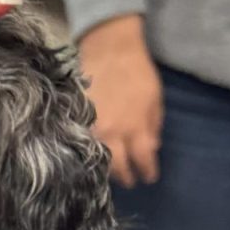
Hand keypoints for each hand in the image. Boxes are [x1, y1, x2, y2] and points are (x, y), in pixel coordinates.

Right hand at [78, 15, 162, 188]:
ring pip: (95, 160)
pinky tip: (90, 157)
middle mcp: (112, 133)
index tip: (149, 178)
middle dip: (126, 176)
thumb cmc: (136, 71)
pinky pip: (80, 145)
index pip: (143, 160)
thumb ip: (153, 125)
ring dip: (105, 170)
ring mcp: (90, 129)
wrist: (108, 48)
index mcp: (135, 127)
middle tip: (130, 181)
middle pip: (117, 166)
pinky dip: (87, 155)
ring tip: (110, 174)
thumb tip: (152, 148)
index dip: (147, 171)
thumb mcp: (154, 97)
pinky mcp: (74, 122)